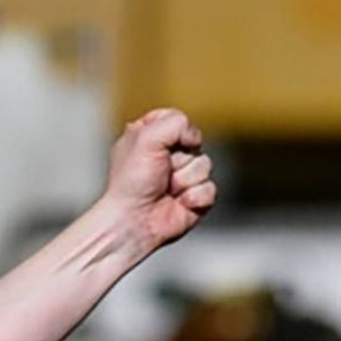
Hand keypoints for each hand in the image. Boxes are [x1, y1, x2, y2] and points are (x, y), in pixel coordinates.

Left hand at [99, 107, 215, 251]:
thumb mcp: (146, 137)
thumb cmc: (131, 183)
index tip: (159, 142)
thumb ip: (175, 121)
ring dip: (185, 179)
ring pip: (205, 165)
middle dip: (179, 158)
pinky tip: (178, 203)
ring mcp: (182, 178)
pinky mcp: (195, 198)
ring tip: (166, 189)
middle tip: (160, 172)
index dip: (174, 130)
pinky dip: (194, 197)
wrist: (132, 221)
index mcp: (150, 139)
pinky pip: (210, 189)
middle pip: (195, 142)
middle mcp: (166, 157)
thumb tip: (194, 136)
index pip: (176, 119)